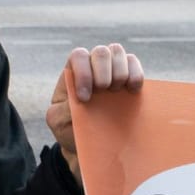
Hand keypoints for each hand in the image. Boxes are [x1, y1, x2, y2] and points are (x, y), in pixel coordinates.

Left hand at [47, 44, 143, 186]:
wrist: (88, 142)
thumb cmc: (69, 128)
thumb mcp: (58, 121)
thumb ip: (64, 107)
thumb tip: (80, 100)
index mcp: (73, 72)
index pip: (79, 56)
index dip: (84, 73)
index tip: (85, 99)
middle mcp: (93, 65)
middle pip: (101, 52)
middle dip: (103, 72)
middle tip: (104, 91)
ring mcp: (112, 69)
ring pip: (118, 52)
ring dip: (119, 72)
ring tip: (117, 92)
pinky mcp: (129, 78)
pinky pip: (134, 64)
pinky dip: (136, 74)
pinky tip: (132, 91)